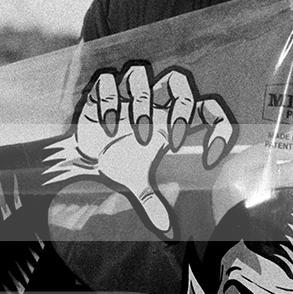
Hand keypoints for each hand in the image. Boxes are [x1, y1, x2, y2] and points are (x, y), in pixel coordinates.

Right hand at [52, 63, 235, 235]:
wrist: (75, 167)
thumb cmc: (112, 171)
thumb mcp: (135, 188)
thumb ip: (152, 202)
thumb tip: (171, 218)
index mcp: (168, 125)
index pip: (206, 110)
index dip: (217, 126)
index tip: (211, 155)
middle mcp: (150, 107)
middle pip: (177, 81)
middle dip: (178, 107)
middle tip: (170, 138)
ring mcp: (125, 98)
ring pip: (141, 75)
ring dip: (142, 105)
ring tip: (137, 134)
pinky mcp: (100, 96)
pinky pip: (107, 81)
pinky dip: (107, 101)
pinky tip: (106, 126)